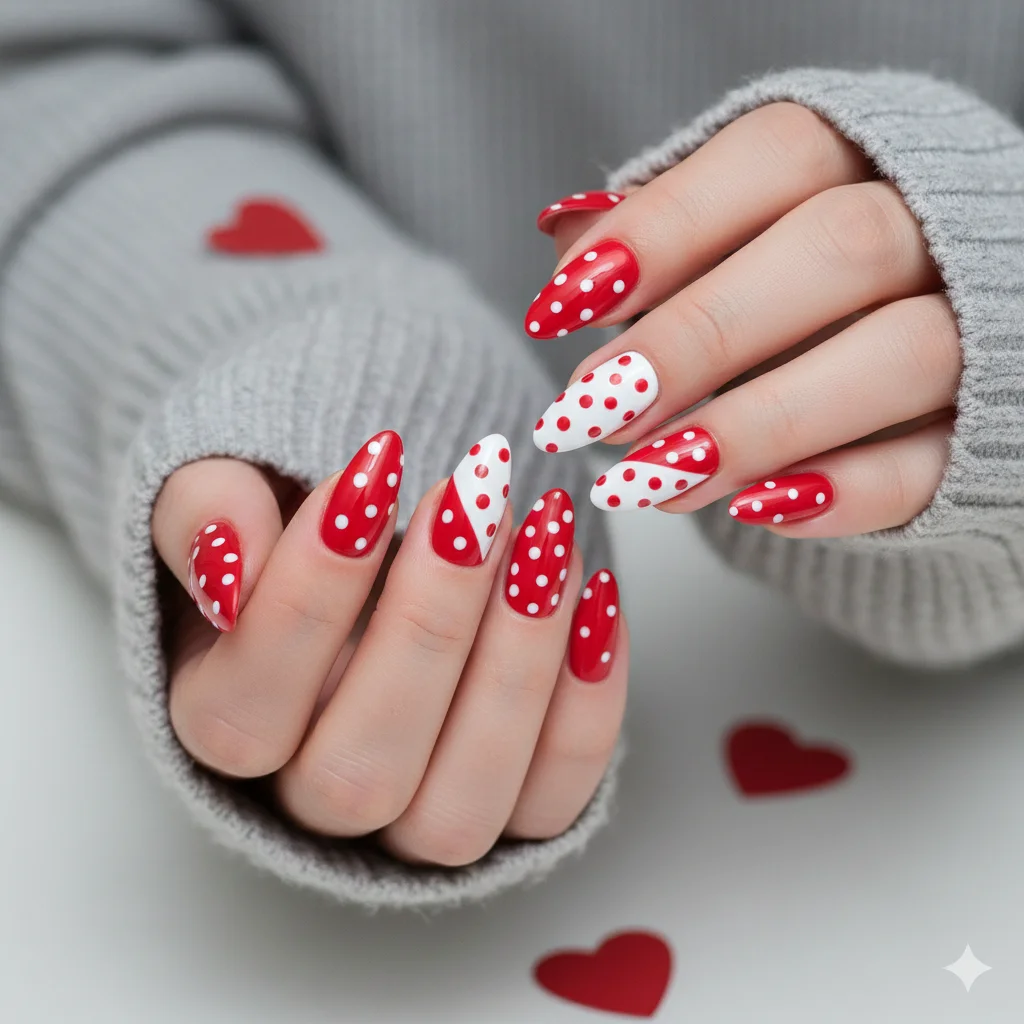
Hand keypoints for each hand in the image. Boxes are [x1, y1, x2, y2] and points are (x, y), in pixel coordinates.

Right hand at [150, 433, 626, 865]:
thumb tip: (229, 562)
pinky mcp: (511, 813)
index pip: (243, 714)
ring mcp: (417, 820)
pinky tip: (595, 596)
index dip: (308, 600)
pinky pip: (554, 796)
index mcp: (227, 728)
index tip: (371, 471)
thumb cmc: (305, 522)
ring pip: (459, 807)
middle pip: (359, 773)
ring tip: (544, 538)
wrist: (381, 547)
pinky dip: (589, 703)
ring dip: (517, 666)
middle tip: (472, 500)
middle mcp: (316, 798)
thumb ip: (206, 511)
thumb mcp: (229, 490)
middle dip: (428, 627)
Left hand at [527, 102, 957, 535]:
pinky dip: (839, 491)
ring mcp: (985, 329)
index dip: (664, 227)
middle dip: (698, 336)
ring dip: (754, 426)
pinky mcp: (992, 434)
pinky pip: (933, 463)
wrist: (943, 351)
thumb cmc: (805, 287)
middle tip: (592, 408)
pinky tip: (747, 508)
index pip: (778, 156)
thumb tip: (568, 233)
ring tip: (642, 480)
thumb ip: (661, 236)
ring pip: (899, 356)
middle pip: (839, 249)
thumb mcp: (734, 239)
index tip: (558, 308)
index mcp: (867, 158)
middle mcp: (939, 227)